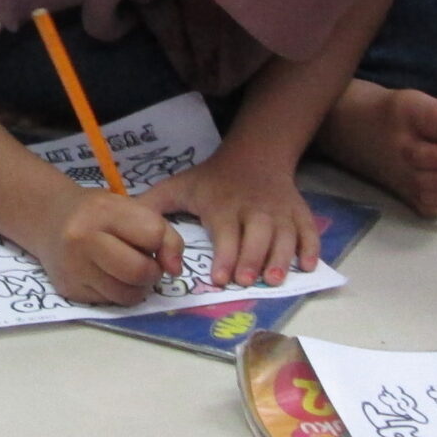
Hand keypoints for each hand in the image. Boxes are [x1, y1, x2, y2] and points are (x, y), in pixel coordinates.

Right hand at [31, 188, 183, 304]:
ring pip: (127, 295)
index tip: (155, 244)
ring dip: (138, 288)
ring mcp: (73, 268)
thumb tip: (175, 271)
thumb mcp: (130, 208)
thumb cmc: (97, 213)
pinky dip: (118, 293)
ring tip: (130, 272)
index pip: (152, 234)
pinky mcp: (69, 290)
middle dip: (153, 273)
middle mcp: (82, 239)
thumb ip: (163, 233)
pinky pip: (110, 303)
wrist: (49, 220)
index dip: (163, 243)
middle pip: (139, 271)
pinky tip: (110, 277)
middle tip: (147, 265)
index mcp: (103, 211)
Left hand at [141, 153, 317, 285]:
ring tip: (275, 280)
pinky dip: (310, 248)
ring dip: (281, 257)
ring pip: (284, 235)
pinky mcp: (298, 211)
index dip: (225, 255)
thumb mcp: (180, 186)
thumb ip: (153, 206)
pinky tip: (307, 266)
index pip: (226, 231)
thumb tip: (125, 227)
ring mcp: (279, 210)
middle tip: (248, 282)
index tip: (222, 277)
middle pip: (258, 234)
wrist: (255, 154)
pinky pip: (308, 230)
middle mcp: (253, 208)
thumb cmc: (212, 179)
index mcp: (223, 205)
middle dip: (253, 258)